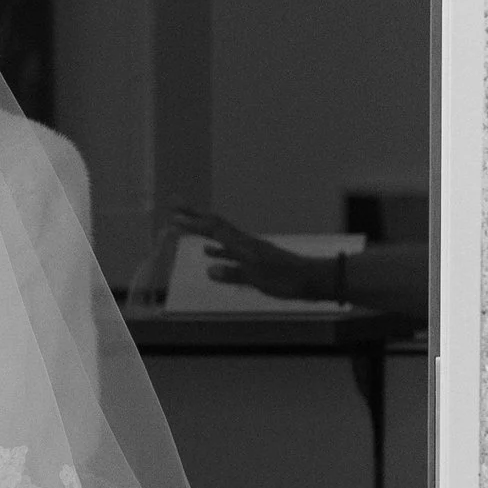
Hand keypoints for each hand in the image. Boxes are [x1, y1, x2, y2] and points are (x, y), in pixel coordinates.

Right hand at [172, 206, 342, 302]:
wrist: (314, 279)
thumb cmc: (288, 281)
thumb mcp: (260, 280)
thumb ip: (234, 274)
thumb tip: (209, 268)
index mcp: (244, 246)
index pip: (213, 229)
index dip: (193, 222)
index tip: (173, 214)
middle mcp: (245, 243)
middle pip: (215, 226)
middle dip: (194, 217)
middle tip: (175, 206)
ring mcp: (250, 250)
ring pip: (220, 237)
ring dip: (202, 231)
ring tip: (187, 226)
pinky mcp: (255, 259)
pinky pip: (229, 251)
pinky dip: (216, 250)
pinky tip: (209, 254)